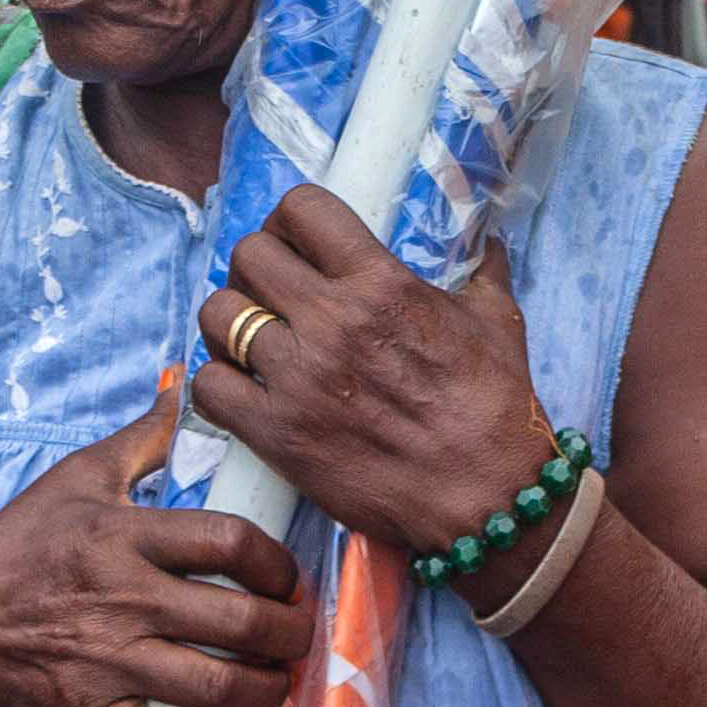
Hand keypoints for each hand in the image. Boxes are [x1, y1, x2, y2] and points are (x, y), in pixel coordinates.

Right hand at [0, 373, 313, 706]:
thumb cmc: (22, 545)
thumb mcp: (79, 476)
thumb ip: (144, 438)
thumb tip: (190, 387)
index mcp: (125, 536)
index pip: (231, 543)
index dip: (277, 564)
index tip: (283, 577)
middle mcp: (123, 599)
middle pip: (239, 621)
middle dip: (288, 633)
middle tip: (293, 634)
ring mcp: (108, 662)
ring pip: (217, 686)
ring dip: (266, 689)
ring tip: (273, 680)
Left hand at [181, 187, 557, 567]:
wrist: (487, 497)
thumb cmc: (497, 409)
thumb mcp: (498, 323)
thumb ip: (483, 273)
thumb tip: (491, 245)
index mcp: (381, 283)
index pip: (301, 209)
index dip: (290, 221)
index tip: (297, 244)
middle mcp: (332, 321)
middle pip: (249, 254)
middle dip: (256, 267)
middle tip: (272, 293)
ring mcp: (298, 378)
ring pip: (218, 315)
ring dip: (228, 323)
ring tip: (249, 340)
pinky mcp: (277, 434)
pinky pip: (208, 386)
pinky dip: (217, 383)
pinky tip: (243, 389)